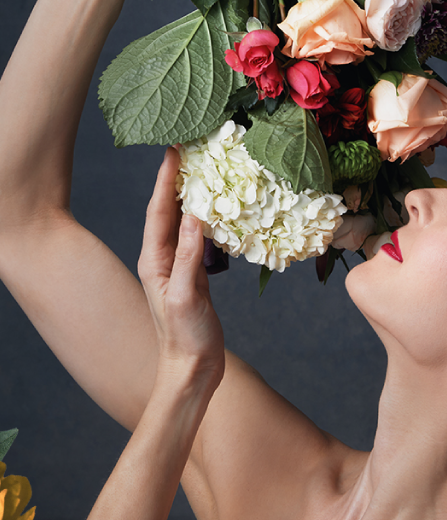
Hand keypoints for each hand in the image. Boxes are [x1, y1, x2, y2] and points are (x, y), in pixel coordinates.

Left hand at [138, 148, 224, 387]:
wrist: (192, 370)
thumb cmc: (184, 338)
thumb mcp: (184, 296)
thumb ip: (188, 257)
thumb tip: (196, 216)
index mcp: (154, 260)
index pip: (159, 211)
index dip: (164, 179)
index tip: (173, 150)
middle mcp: (163, 258)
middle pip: (170, 210)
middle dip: (177, 179)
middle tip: (191, 149)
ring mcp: (179, 265)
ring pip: (186, 221)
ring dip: (194, 195)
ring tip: (206, 170)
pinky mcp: (195, 274)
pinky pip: (200, 237)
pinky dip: (209, 218)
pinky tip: (219, 208)